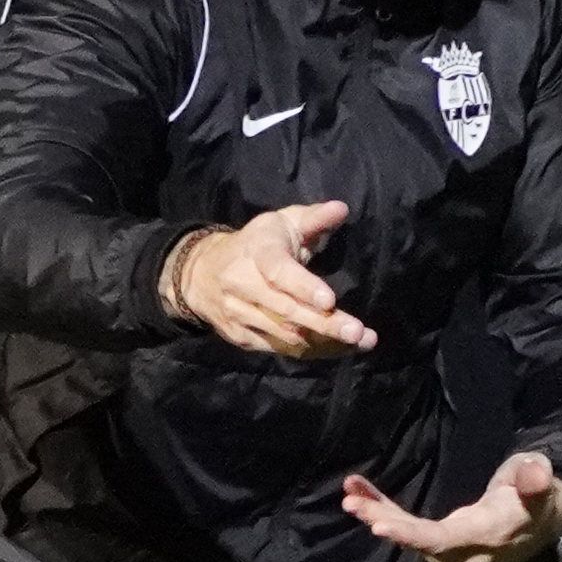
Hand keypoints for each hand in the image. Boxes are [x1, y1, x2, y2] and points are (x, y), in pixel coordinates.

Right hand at [160, 200, 373, 359]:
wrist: (201, 274)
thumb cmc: (255, 244)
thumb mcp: (282, 222)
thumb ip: (314, 218)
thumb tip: (342, 209)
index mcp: (256, 252)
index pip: (278, 271)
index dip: (303, 287)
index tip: (330, 301)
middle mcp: (243, 285)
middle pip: (286, 310)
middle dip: (324, 324)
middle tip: (358, 333)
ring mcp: (240, 315)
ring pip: (286, 335)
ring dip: (325, 342)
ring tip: (361, 342)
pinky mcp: (242, 338)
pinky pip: (280, 349)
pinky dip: (312, 351)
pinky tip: (339, 349)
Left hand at [344, 450, 561, 561]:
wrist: (543, 522)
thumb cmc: (539, 498)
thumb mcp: (543, 485)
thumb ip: (536, 481)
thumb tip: (536, 474)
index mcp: (487, 535)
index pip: (445, 541)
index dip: (413, 535)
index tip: (380, 526)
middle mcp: (464, 549)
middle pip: (419, 542)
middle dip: (384, 523)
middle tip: (352, 504)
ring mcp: (451, 547)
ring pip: (410, 536)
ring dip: (377, 516)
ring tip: (349, 495)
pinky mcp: (441, 538)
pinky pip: (410, 528)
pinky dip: (384, 512)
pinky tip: (361, 496)